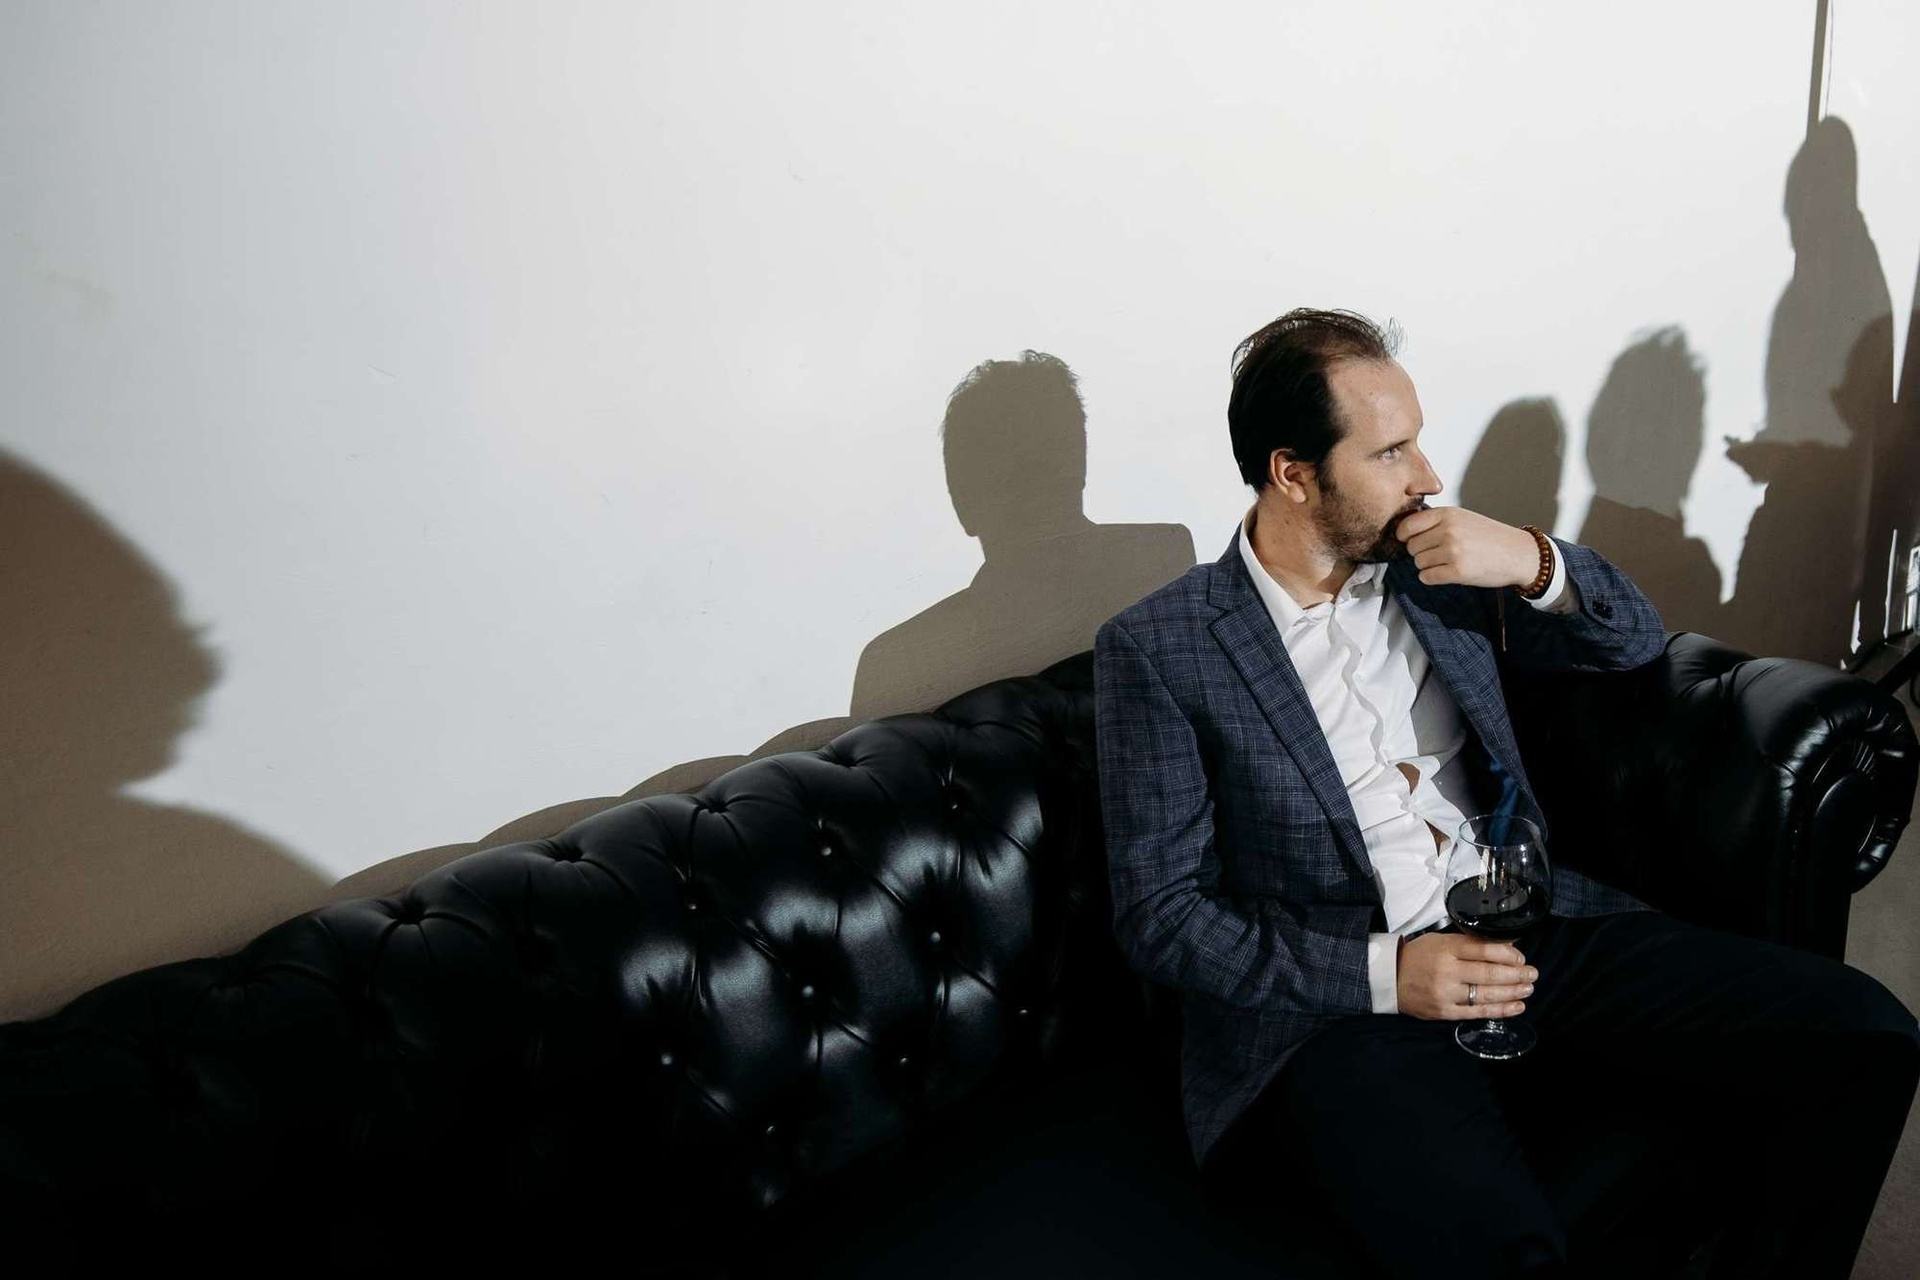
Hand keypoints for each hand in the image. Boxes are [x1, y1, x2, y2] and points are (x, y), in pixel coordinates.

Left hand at [1393, 506, 1540, 588]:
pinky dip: (1432, 578)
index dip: (1404, 535)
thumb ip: (1437, 521)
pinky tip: (1445, 573)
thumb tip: (1406, 530)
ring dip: (1427, 566)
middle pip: (1412, 547)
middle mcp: (1448, 531)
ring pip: (1418, 563)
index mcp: (1448, 514)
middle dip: (1420, 553)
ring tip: (1446, 562)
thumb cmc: (1490, 537)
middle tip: (1437, 553)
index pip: (1408, 525)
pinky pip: (1426, 577)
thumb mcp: (1463, 518)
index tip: (1407, 540)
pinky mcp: (1457, 572)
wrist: (1518, 553)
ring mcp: (1452, 551)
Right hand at [1396, 933, 1536, 1020]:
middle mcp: (1447, 970)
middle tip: (1533, 974)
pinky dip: (1500, 1010)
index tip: (1521, 958)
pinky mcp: (1445, 1012)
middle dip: (1516, 974)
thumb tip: (1506, 947)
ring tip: (1528, 989)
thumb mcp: (1440, 941)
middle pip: (1489, 973)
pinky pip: (1477, 1012)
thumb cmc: (1418, 956)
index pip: (1483, 950)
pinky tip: (1516, 1006)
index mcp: (1446, 948)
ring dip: (1512, 992)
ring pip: (1486, 994)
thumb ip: (1469, 943)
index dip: (1507, 954)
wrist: (1389, 978)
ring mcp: (1446, 993)